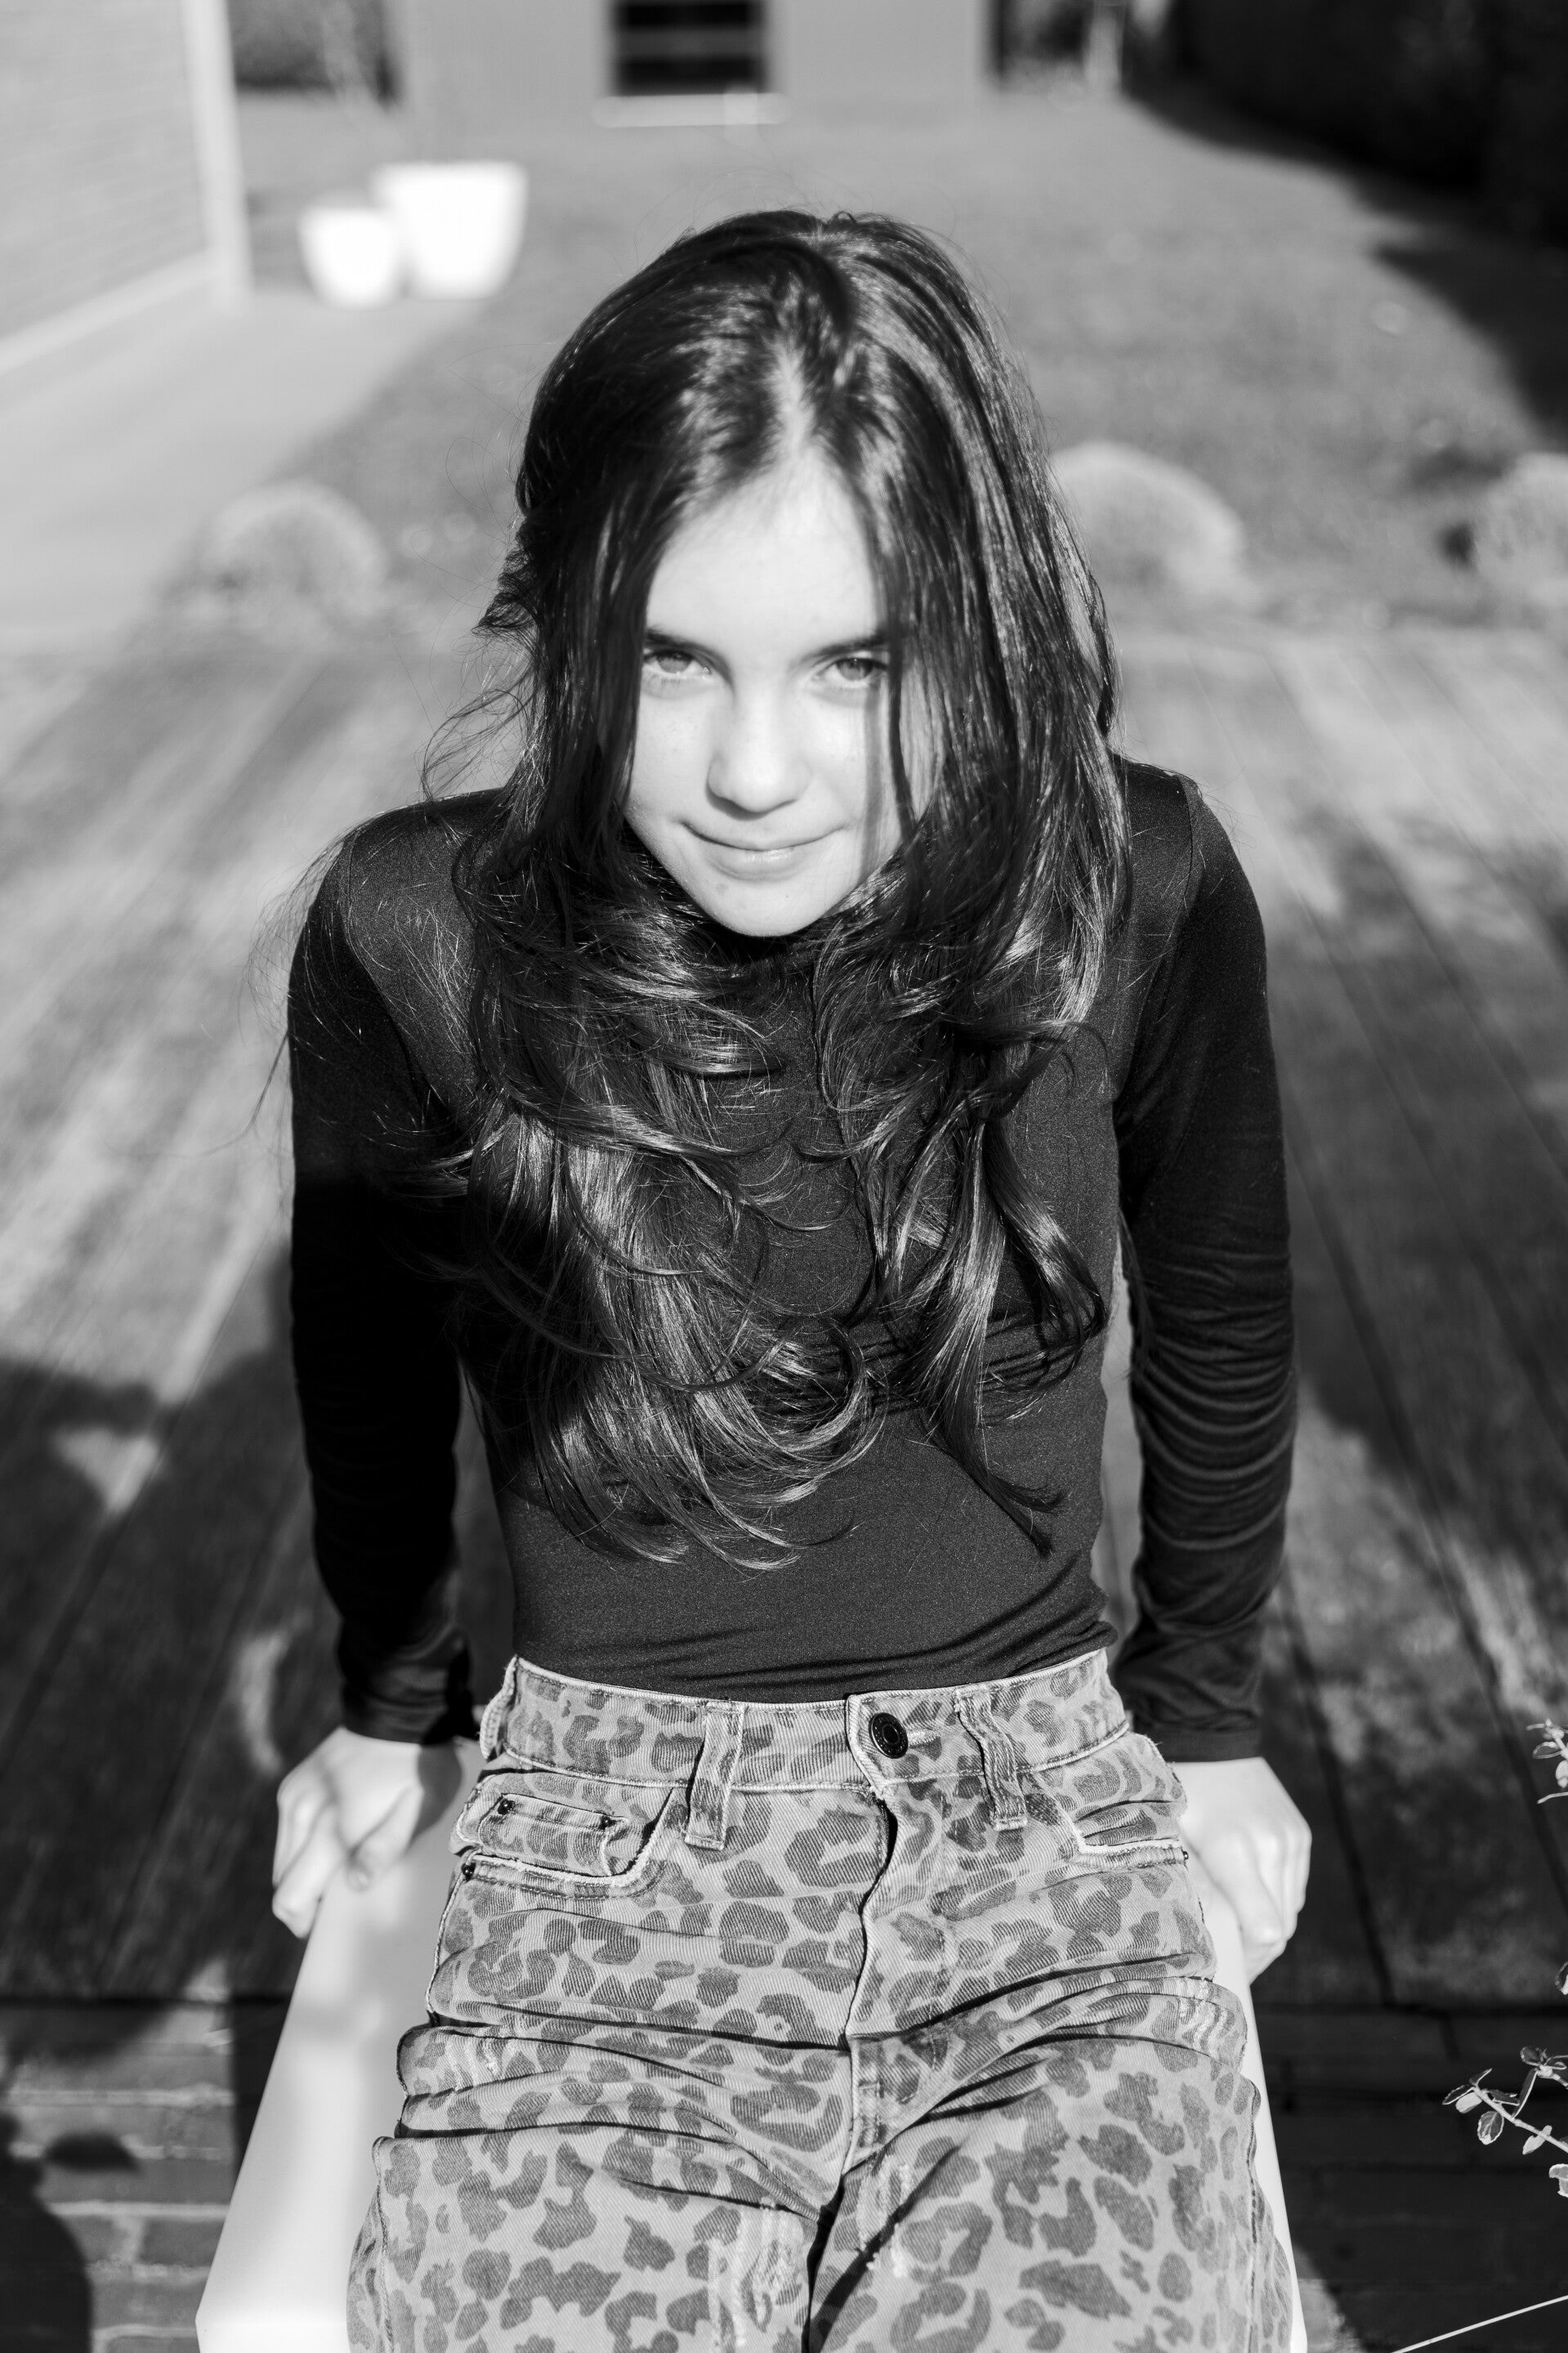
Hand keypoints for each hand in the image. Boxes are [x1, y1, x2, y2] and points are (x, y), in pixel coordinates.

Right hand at [272, 1726, 463, 1938]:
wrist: (399, 1711)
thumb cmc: (419, 1768)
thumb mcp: (419, 1811)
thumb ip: (385, 1850)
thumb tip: (354, 1884)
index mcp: (332, 1829)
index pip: (290, 1899)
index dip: (306, 1921)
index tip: (334, 1918)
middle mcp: (302, 1815)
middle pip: (282, 1886)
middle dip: (308, 1899)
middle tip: (346, 1886)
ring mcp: (293, 1798)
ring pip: (283, 1862)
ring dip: (306, 1871)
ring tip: (346, 1854)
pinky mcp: (291, 1786)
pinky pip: (288, 1835)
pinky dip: (305, 1845)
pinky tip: (337, 1829)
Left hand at [1176, 1757, 1309, 1980]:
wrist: (1208, 1732)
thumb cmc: (1175, 1790)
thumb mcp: (1167, 1836)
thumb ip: (1181, 1885)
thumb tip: (1185, 1939)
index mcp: (1235, 1850)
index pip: (1266, 1932)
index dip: (1249, 1958)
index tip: (1224, 1965)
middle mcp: (1273, 1847)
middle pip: (1281, 1929)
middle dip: (1257, 1952)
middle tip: (1228, 1962)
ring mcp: (1291, 1840)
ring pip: (1291, 1911)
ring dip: (1268, 1929)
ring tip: (1236, 1934)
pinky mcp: (1299, 1834)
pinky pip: (1294, 1888)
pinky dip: (1276, 1903)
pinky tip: (1249, 1902)